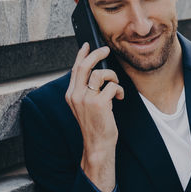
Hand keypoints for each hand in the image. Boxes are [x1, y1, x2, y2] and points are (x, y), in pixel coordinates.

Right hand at [65, 43, 123, 191]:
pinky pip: (112, 86)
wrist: (97, 145)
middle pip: (84, 66)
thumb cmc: (95, 126)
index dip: (81, 55)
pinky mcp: (98, 103)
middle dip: (96, 54)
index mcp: (71, 95)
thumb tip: (96, 74)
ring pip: (100, 74)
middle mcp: (75, 95)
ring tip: (116, 88)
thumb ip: (87, 91)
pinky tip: (119, 98)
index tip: (87, 46)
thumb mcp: (86, 106)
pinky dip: (119, 90)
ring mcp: (86, 99)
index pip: (75, 69)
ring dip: (113, 77)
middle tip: (106, 50)